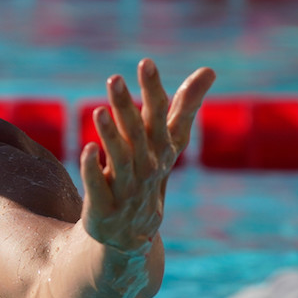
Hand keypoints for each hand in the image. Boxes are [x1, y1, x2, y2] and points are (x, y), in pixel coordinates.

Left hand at [79, 58, 215, 253]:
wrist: (132, 233)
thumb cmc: (148, 176)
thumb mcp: (168, 142)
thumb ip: (184, 107)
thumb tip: (209, 70)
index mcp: (161, 148)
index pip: (160, 115)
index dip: (153, 90)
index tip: (146, 63)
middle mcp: (147, 167)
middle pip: (138, 134)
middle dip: (127, 106)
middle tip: (114, 78)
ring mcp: (127, 189)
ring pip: (120, 159)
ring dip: (110, 135)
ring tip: (99, 110)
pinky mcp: (105, 207)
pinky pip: (99, 186)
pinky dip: (94, 169)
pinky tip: (87, 148)